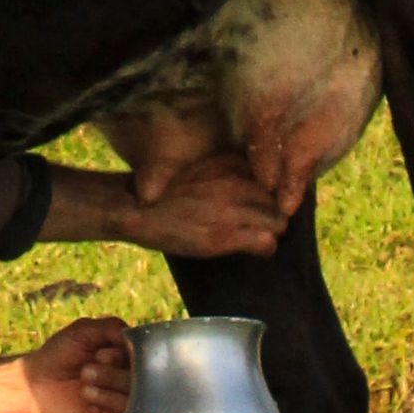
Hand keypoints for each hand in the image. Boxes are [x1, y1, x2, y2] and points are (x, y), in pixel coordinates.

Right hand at [119, 153, 280, 260]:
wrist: (135, 207)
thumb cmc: (164, 189)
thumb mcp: (199, 167)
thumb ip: (226, 171)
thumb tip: (250, 182)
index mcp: (229, 163)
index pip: (272, 177)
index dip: (269, 191)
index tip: (262, 201)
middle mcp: (235, 183)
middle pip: (278, 200)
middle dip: (272, 212)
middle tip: (260, 222)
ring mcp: (232, 210)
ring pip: (278, 222)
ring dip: (270, 230)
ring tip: (255, 236)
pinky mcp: (225, 236)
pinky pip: (267, 243)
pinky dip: (264, 248)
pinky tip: (252, 249)